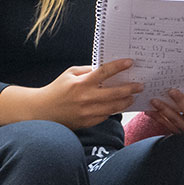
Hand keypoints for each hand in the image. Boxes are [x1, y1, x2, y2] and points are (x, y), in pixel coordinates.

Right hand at [0, 58, 142, 129]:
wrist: (43, 111)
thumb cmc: (57, 89)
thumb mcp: (70, 74)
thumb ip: (88, 71)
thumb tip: (106, 69)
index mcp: (81, 83)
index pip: (104, 72)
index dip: (119, 66)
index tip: (130, 62)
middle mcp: (86, 98)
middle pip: (114, 93)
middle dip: (130, 88)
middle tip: (140, 85)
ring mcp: (87, 112)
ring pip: (114, 107)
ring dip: (126, 101)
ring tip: (133, 96)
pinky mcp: (88, 123)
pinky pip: (106, 116)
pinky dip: (114, 110)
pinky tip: (120, 105)